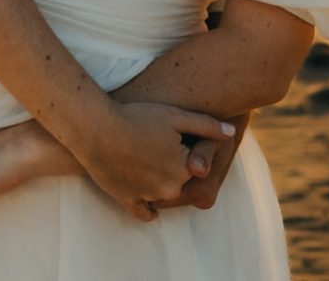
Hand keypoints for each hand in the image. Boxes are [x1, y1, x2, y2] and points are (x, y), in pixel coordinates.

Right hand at [69, 101, 233, 219]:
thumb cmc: (137, 117)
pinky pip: (144, 212)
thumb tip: (232, 133)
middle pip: (181, 180)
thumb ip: (207, 126)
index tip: (175, 136)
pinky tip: (146, 190)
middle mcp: (170, 188)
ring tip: (148, 158)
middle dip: (175, 167)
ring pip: (164, 195)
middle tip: (160, 145)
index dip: (187, 147)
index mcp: (185, 168)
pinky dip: (147, 205)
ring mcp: (148, 197)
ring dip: (161, 182)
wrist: (96, 129)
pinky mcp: (128, 201)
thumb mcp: (176, 115)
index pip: (197, 165)